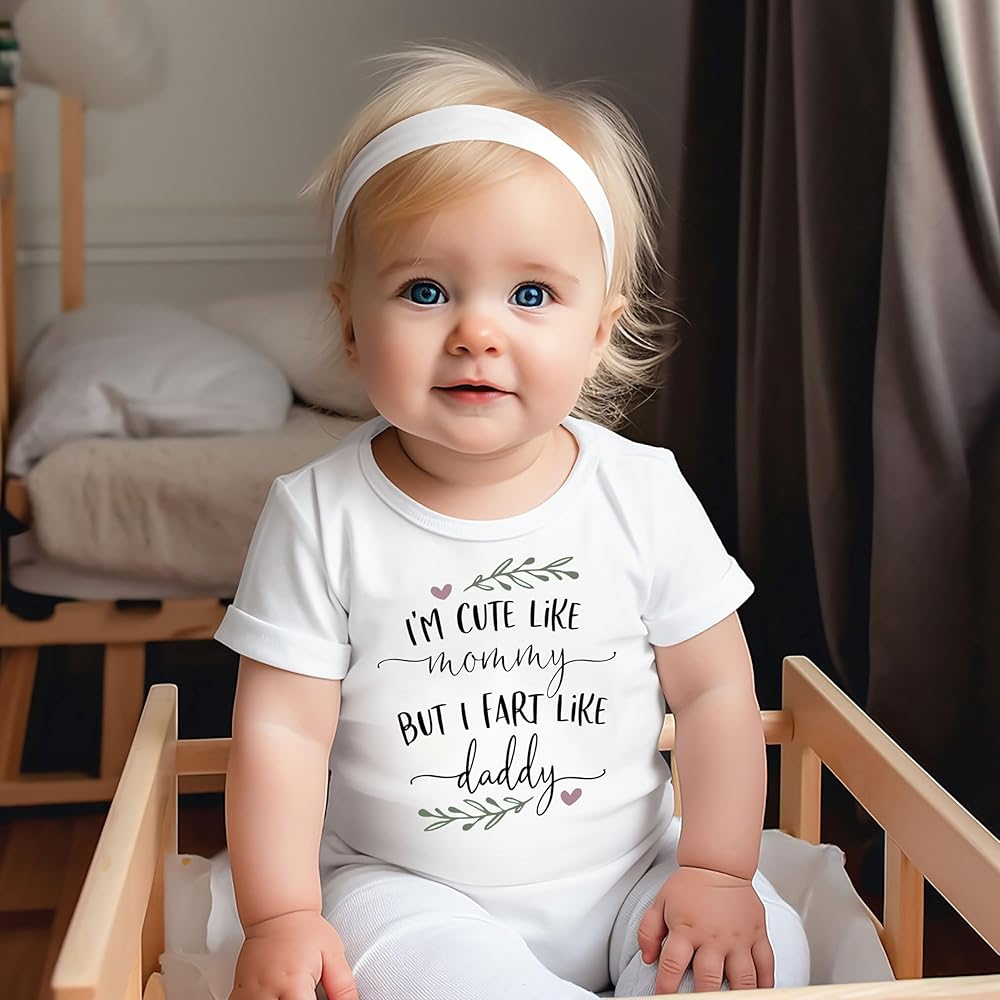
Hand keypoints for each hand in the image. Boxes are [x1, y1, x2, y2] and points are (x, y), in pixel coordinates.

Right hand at [229, 909, 358, 999]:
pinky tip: (273, 999)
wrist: (277, 912)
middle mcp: (268, 991)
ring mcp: (250, 993)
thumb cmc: (305, 930)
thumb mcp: (333, 954)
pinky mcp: (239, 993)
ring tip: (289, 995)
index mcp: (294, 983)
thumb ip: (343, 986)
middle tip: (303, 996)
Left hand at [637, 865, 774, 992]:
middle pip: (709, 980)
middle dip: (702, 998)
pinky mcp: (757, 935)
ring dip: (737, 995)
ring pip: (742, 979)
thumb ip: (648, 931)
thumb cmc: (690, 886)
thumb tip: (648, 958)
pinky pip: (766, 965)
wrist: (718, 865)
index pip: (672, 966)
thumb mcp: (660, 904)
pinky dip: (766, 983)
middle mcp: (713, 937)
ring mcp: (738, 938)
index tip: (664, 997)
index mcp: (686, 930)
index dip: (666, 988)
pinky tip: (759, 992)